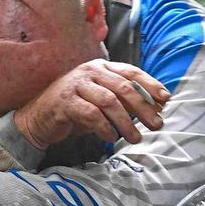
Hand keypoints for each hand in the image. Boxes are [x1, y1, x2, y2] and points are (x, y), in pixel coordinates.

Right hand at [14, 59, 169, 148]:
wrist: (39, 117)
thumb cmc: (74, 109)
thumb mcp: (102, 101)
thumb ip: (124, 100)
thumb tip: (155, 107)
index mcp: (101, 67)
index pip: (131, 73)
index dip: (150, 85)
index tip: (165, 99)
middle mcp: (89, 72)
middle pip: (123, 87)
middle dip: (143, 107)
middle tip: (156, 124)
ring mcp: (76, 85)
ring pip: (109, 101)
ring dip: (126, 122)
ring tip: (135, 138)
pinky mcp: (65, 102)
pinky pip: (91, 114)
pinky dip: (104, 127)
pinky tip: (111, 137)